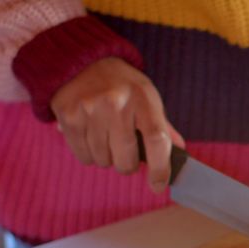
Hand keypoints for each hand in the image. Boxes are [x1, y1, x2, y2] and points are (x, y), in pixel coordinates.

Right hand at [50, 57, 183, 191]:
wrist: (82, 61)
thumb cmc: (122, 85)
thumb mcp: (147, 97)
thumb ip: (162, 127)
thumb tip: (179, 153)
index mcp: (143, 98)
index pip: (156, 140)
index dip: (160, 168)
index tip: (158, 185)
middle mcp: (116, 103)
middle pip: (126, 158)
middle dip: (128, 165)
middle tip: (127, 154)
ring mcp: (90, 109)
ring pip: (103, 160)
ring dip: (107, 158)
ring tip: (106, 138)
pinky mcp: (68, 115)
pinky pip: (83, 156)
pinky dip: (89, 155)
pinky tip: (91, 136)